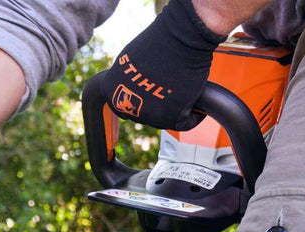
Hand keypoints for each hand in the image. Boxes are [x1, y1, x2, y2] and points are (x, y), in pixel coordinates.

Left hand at [103, 0, 226, 130]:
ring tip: (181, 84)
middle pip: (145, 113)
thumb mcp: (129, 60)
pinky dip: (193, 113)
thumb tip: (130, 90)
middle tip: (169, 82)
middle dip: (157, 102)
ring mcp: (149, 116)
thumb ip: (125, 79)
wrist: (181, 36)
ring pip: (165, 118)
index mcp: (111, 91)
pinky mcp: (172, 119)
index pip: (125, 104)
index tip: (152, 84)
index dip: (142, 95)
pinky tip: (194, 96)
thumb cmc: (159, 41)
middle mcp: (127, 107)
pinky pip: (186, 122)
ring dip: (174, 106)